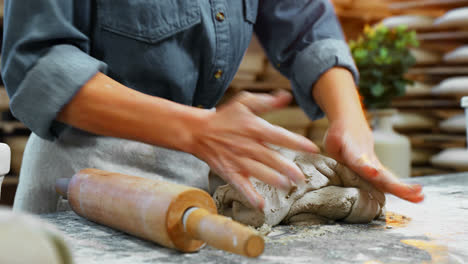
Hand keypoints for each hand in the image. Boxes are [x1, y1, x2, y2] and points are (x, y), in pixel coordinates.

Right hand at [187, 91, 318, 208]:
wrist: (199, 131)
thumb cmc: (225, 117)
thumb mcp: (244, 103)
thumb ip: (266, 102)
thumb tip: (287, 96)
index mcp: (253, 127)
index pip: (278, 135)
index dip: (297, 142)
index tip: (313, 149)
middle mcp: (247, 145)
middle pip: (270, 157)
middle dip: (287, 168)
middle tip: (302, 177)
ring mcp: (238, 160)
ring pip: (258, 172)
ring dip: (273, 180)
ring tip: (287, 186)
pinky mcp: (229, 172)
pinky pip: (240, 186)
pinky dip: (250, 196)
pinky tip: (260, 205)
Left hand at [323, 118, 423, 202]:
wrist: (352, 124)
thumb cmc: (339, 137)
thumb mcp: (333, 141)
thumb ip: (335, 148)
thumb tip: (328, 160)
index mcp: (353, 152)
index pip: (360, 161)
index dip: (366, 167)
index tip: (373, 172)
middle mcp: (368, 160)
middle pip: (382, 173)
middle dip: (395, 184)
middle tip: (412, 192)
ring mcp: (376, 165)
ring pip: (389, 179)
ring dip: (404, 189)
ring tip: (420, 197)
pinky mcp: (379, 169)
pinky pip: (390, 181)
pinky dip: (404, 190)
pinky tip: (419, 198)